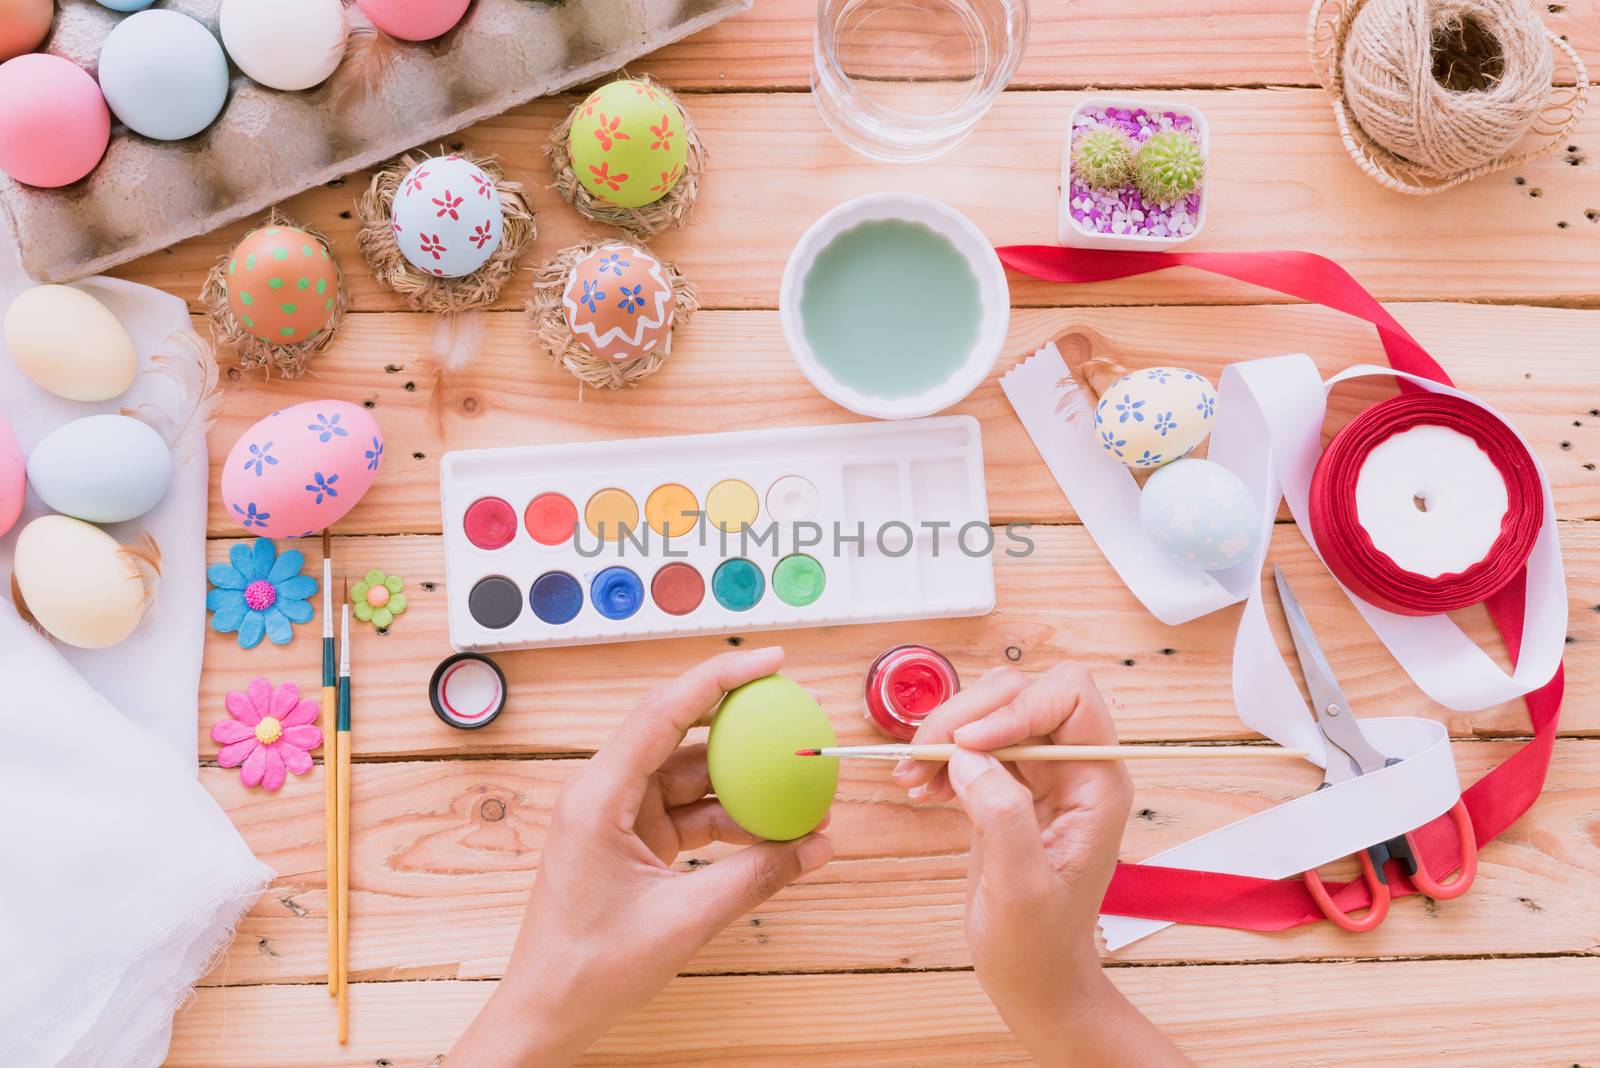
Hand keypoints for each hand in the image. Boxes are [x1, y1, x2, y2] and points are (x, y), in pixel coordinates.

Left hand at [452, 648, 833, 1065]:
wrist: (548, 1012)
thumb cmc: (590, 968)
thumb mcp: (683, 920)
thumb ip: (754, 878)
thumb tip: (816, 847)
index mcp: (598, 796)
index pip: (664, 712)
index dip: (719, 678)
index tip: (771, 660)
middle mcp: (604, 794)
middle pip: (679, 734)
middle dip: (739, 722)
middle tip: (794, 712)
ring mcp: (618, 816)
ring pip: (691, 777)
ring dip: (742, 784)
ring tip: (798, 791)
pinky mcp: (631, 840)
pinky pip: (689, 812)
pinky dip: (729, 819)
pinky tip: (772, 831)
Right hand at [893, 664, 1189, 1066]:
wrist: (1033, 978)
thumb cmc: (1037, 945)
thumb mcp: (1020, 889)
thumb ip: (1002, 815)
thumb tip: (967, 755)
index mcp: (1097, 784)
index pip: (1069, 697)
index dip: (1015, 708)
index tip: (966, 745)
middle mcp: (1074, 769)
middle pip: (1022, 694)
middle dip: (966, 717)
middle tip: (921, 758)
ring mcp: (1041, 775)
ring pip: (991, 712)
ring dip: (946, 735)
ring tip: (912, 776)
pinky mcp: (1010, 786)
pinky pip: (973, 744)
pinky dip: (940, 756)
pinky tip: (919, 787)